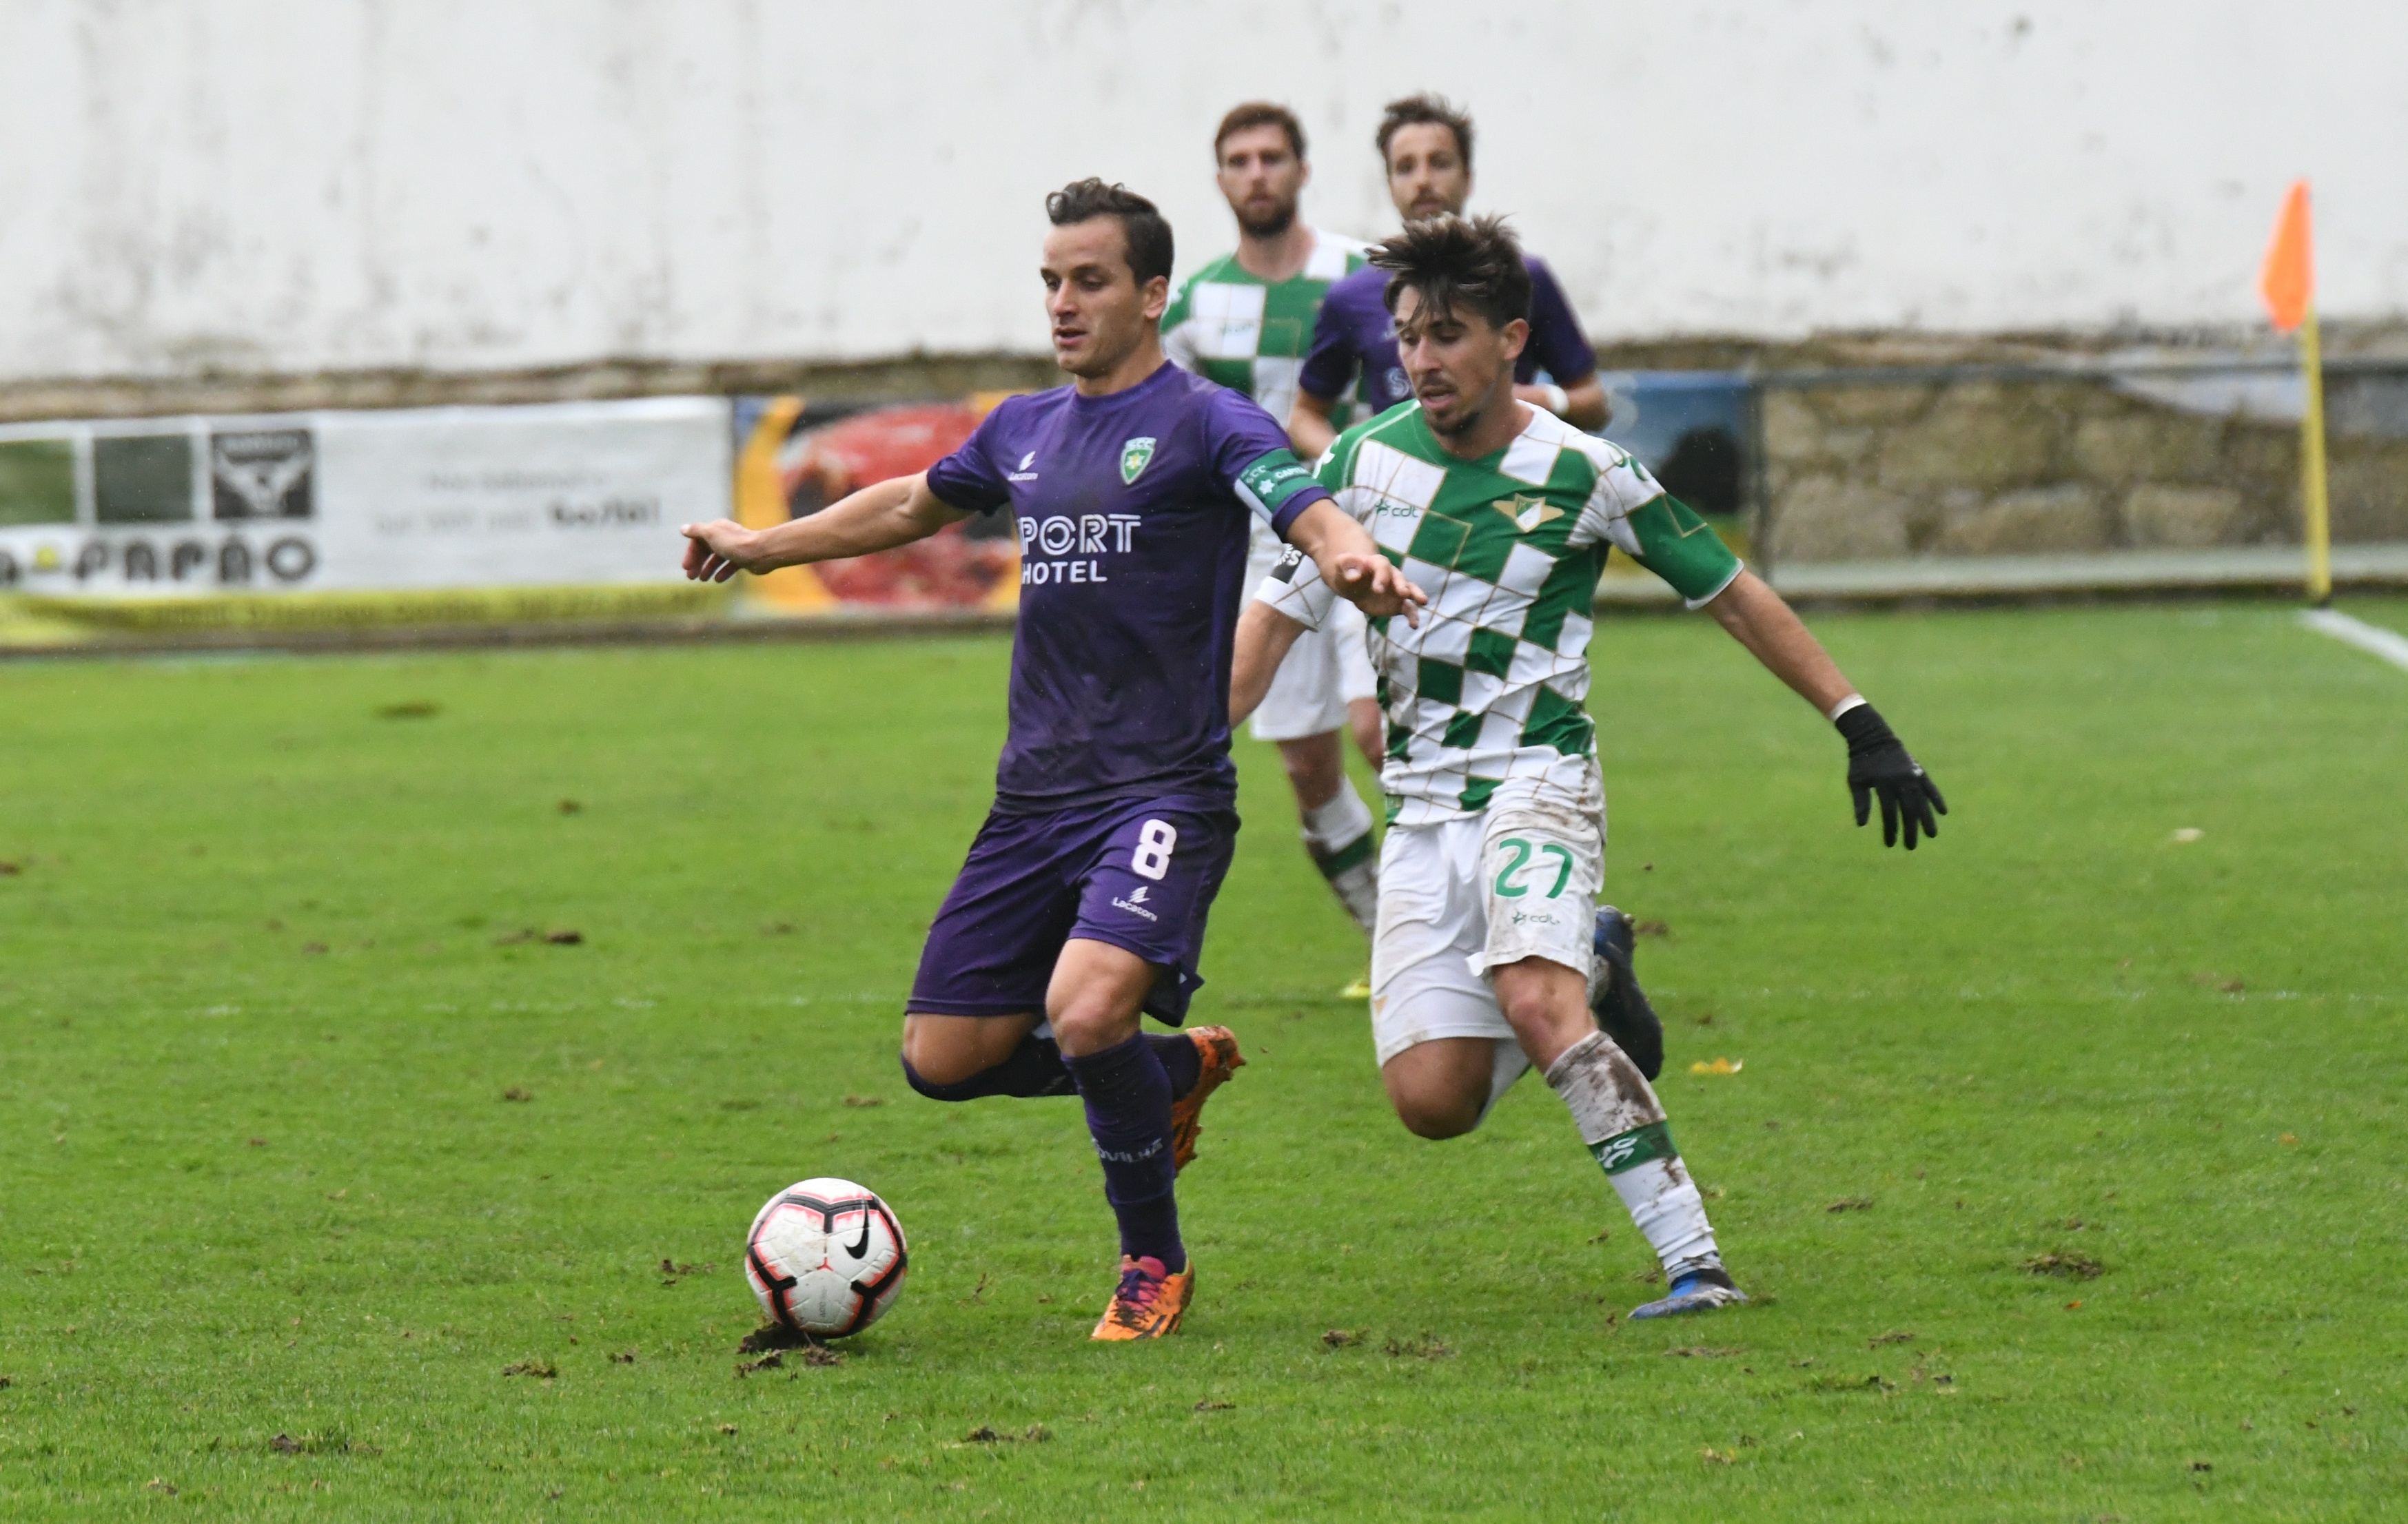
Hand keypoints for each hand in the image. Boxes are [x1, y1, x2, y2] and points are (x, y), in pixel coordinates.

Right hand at [680, 519, 764, 582]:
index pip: (698, 540)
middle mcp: (725, 536)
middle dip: (698, 563)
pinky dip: (723, 572)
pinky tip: (718, 580)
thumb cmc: (735, 544)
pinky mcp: (744, 558)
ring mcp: (735, 547)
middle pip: (707, 549)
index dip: (691, 553)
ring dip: (708, 568)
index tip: (686, 567)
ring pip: (718, 558)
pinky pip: (730, 565)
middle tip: (691, 577)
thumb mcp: (711, 534)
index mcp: (717, 528)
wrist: (761, 553)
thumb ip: (697, 531)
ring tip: (703, 580)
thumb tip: (683, 528)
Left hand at [1331, 553, 1427, 626]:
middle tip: (1403, 593)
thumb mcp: (1342, 566)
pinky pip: (1408, 609)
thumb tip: (1354, 574)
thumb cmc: (1348, 572)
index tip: (1377, 589)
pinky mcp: (1398, 603)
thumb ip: (1345, 565)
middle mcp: (1391, 575)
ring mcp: (1397, 589)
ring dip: (1416, 595)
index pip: (1382, 566)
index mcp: (1376, 563)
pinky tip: (1414, 625)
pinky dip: (1412, 616)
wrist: (1354, 584)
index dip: (1381, 576)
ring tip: (1423, 601)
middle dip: (1401, 584)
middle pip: (1399, 577)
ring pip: (1410, 590)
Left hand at [1836, 703, 1945, 849]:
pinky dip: (1936, 799)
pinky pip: (1930, 787)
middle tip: (1911, 847)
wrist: (1874, 737)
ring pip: (1922, 801)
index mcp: (1883, 784)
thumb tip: (1861, 825)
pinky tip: (1942, 812)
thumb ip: (1861, 802)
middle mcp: (1901, 781)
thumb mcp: (1856, 781)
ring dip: (1927, 819)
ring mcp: (1912, 775)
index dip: (1890, 830)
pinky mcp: (1918, 771)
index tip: (1890, 844)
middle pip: (1908, 810)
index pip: (1889, 813)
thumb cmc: (1861, 762)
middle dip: (1910, 830)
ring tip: (1931, 835)